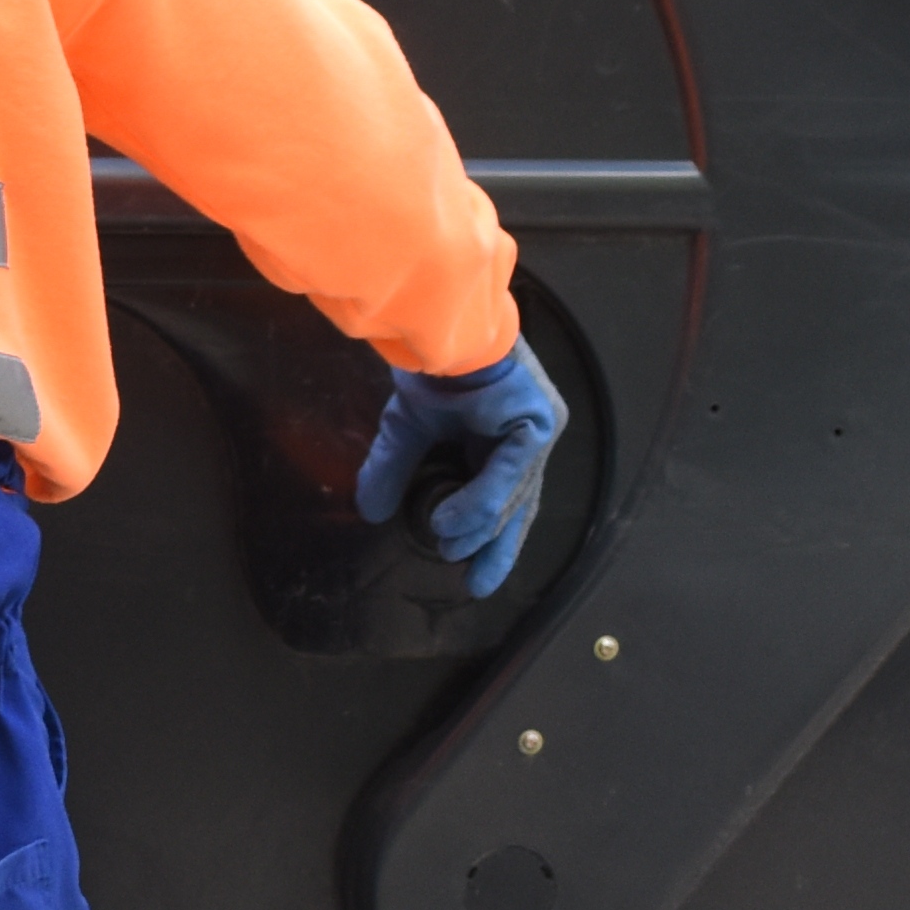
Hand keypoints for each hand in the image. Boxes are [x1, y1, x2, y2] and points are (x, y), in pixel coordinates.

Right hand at [353, 340, 565, 598]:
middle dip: (498, 548)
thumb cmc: (430, 368)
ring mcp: (539, 429)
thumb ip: (394, 470)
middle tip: (475, 581)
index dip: (492, 541)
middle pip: (520, 507)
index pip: (508, 499)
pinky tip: (449, 524)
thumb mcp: (407, 430)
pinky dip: (480, 502)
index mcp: (506, 434)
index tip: (476, 580)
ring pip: (513, 495)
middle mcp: (530, 435)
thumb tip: (370, 511)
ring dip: (478, 527)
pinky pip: (510, 474)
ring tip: (444, 543)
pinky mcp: (536, 424)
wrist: (437, 328)